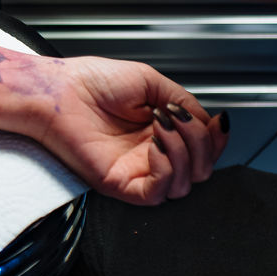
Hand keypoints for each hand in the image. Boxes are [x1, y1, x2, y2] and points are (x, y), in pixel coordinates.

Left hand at [36, 57, 228, 205]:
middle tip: (179, 118)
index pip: (203, 150)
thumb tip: (209, 122)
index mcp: (161, 133)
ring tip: (162, 123)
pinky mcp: (120, 184)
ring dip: (184, 151)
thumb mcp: (151, 83)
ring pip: (184, 184)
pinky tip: (155, 144)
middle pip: (200, 170)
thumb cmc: (92, 82)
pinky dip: (167, 168)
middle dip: (203, 144)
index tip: (219, 122)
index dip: (217, 140)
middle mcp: (152, 156)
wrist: (57, 90)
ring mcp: (137, 172)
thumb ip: (184, 102)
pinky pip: (158, 192)